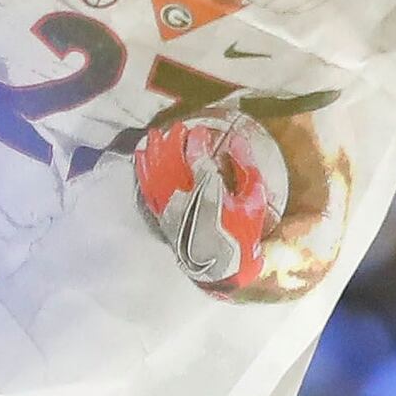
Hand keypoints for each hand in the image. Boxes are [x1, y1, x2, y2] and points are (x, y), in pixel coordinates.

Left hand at [137, 111, 292, 295]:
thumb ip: (247, 168)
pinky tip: (141, 157)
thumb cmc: (243, 232)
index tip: (202, 130)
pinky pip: (147, 188)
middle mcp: (184, 197)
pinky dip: (142, 171)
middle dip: (173, 141)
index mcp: (209, 192)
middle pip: (171, 161)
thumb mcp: (254, 200)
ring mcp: (169, 207)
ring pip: (155, 172)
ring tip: (155, 134)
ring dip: (154, 151)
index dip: (197, 140)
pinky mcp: (162, 216)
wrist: (223, 267)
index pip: (198, 157)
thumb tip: (238, 141)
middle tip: (178, 127)